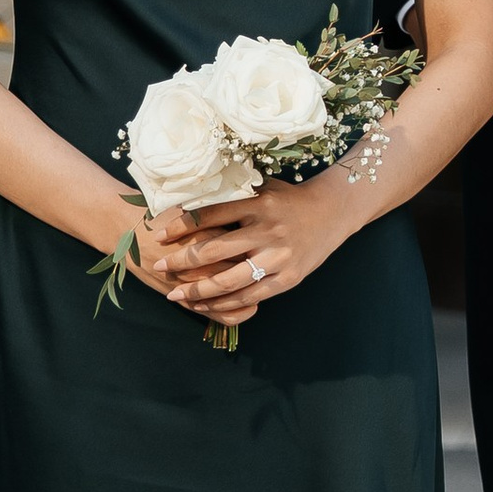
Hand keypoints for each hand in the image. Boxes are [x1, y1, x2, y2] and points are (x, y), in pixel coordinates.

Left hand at [135, 170, 362, 325]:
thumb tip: (189, 195)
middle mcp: (266, 230)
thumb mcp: (263, 187)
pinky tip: (205, 305)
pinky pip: (250, 296)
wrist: (333, 211)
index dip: (180, 227)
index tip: (159, 236)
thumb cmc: (290, 198)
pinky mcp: (288, 278)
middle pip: (213, 251)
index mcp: (257, 204)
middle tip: (158, 267)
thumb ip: (233, 192)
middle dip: (180, 262)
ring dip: (197, 290)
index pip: (209, 216)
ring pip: (228, 280)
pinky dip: (224, 303)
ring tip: (175, 295)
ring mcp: (278, 256)